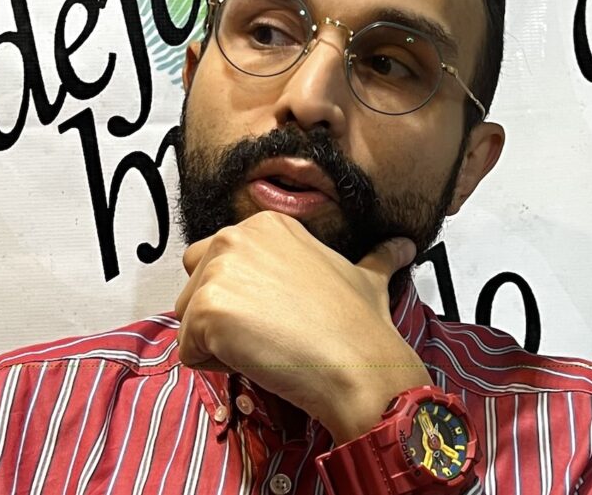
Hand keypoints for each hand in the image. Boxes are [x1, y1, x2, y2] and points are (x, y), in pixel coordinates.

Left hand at [174, 210, 430, 441]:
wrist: (359, 365)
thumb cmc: (360, 325)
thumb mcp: (367, 276)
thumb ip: (376, 257)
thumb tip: (404, 246)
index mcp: (264, 224)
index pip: (219, 261)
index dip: (247, 298)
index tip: (282, 315)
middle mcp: (235, 236)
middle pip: (195, 284)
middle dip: (221, 315)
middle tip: (270, 333)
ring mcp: (217, 271)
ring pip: (188, 320)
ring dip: (218, 344)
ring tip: (267, 347)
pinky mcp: (204, 309)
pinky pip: (187, 351)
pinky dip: (216, 367)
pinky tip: (258, 360)